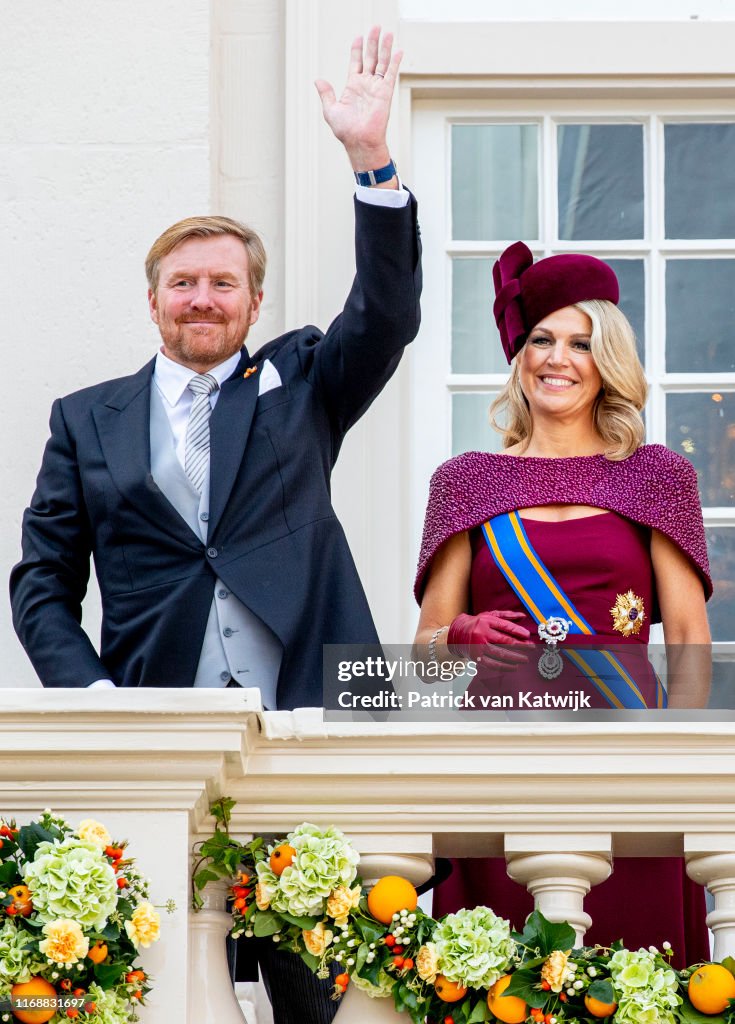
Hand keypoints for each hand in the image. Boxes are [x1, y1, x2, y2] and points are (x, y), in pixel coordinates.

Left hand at [315, 25, 401, 175]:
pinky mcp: (385, 93)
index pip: (356, 62)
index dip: (357, 49)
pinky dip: (395, 62)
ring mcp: (376, 88)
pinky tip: (398, 51)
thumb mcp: (330, 110)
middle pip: (370, 58)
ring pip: (382, 62)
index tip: (359, 37)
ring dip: (384, 47)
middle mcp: (366, 85)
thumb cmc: (345, 131)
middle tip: (375, 27)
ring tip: (387, 33)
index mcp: (353, 86)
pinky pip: (390, 74)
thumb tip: (318, 80)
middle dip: (372, 42)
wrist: (359, 141)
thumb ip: (326, 93)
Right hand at [448, 611, 533, 670]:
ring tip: (526, 659)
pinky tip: (514, 667)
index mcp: (486, 621)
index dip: (518, 631)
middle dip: (521, 645)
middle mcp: (481, 633)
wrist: (456, 633)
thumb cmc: (477, 624)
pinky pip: (493, 664)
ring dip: (515, 657)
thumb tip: (524, 617)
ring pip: (500, 654)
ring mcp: (478, 646)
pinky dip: (505, 667)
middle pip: (505, 640)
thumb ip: (507, 615)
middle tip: (532, 647)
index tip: (528, 635)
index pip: (505, 626)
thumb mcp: (489, 615)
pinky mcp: (476, 657)